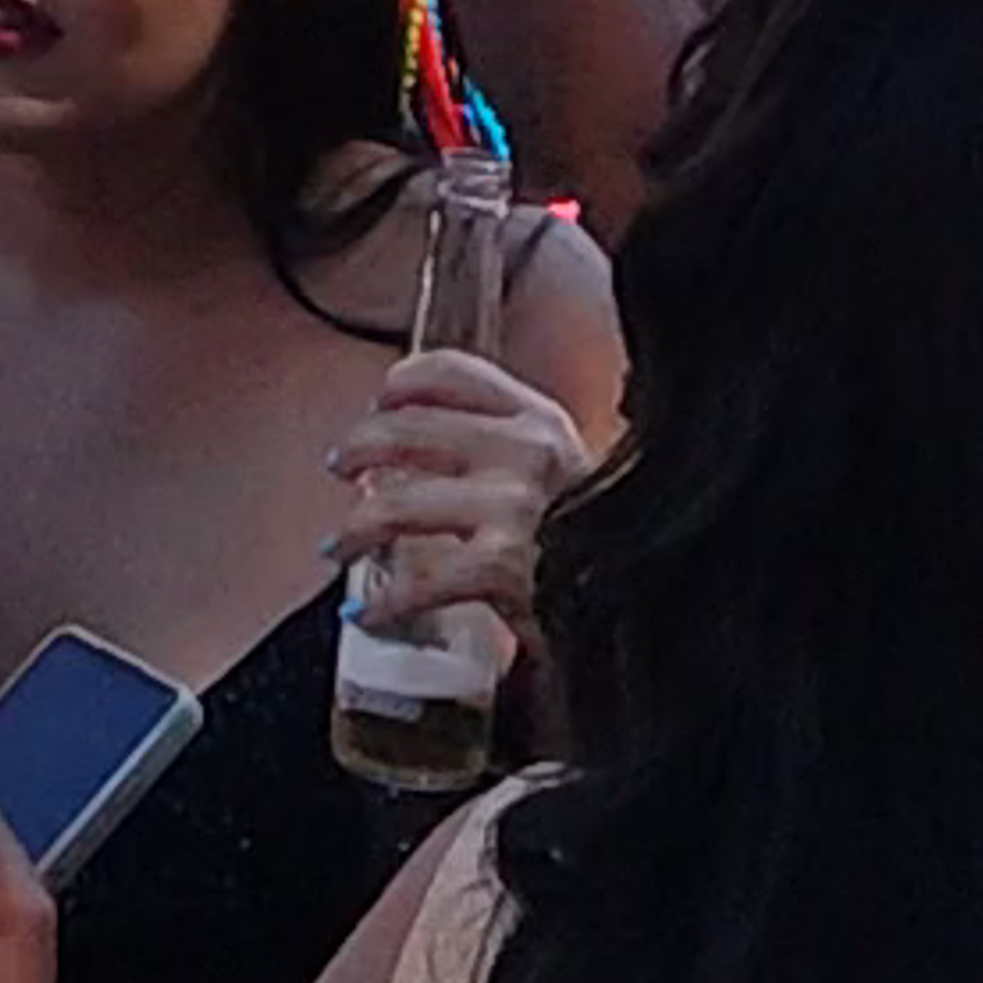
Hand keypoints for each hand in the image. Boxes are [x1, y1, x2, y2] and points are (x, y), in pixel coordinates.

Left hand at [327, 348, 591, 651]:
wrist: (645, 598)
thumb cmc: (599, 541)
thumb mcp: (566, 473)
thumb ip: (513, 453)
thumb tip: (432, 452)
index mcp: (539, 418)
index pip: (453, 370)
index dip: (403, 381)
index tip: (380, 399)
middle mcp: (523, 450)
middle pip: (408, 429)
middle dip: (360, 447)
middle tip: (340, 466)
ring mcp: (511, 507)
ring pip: (398, 503)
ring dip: (355, 527)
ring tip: (338, 544)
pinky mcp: (502, 568)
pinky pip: (418, 579)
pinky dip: (384, 600)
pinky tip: (370, 611)